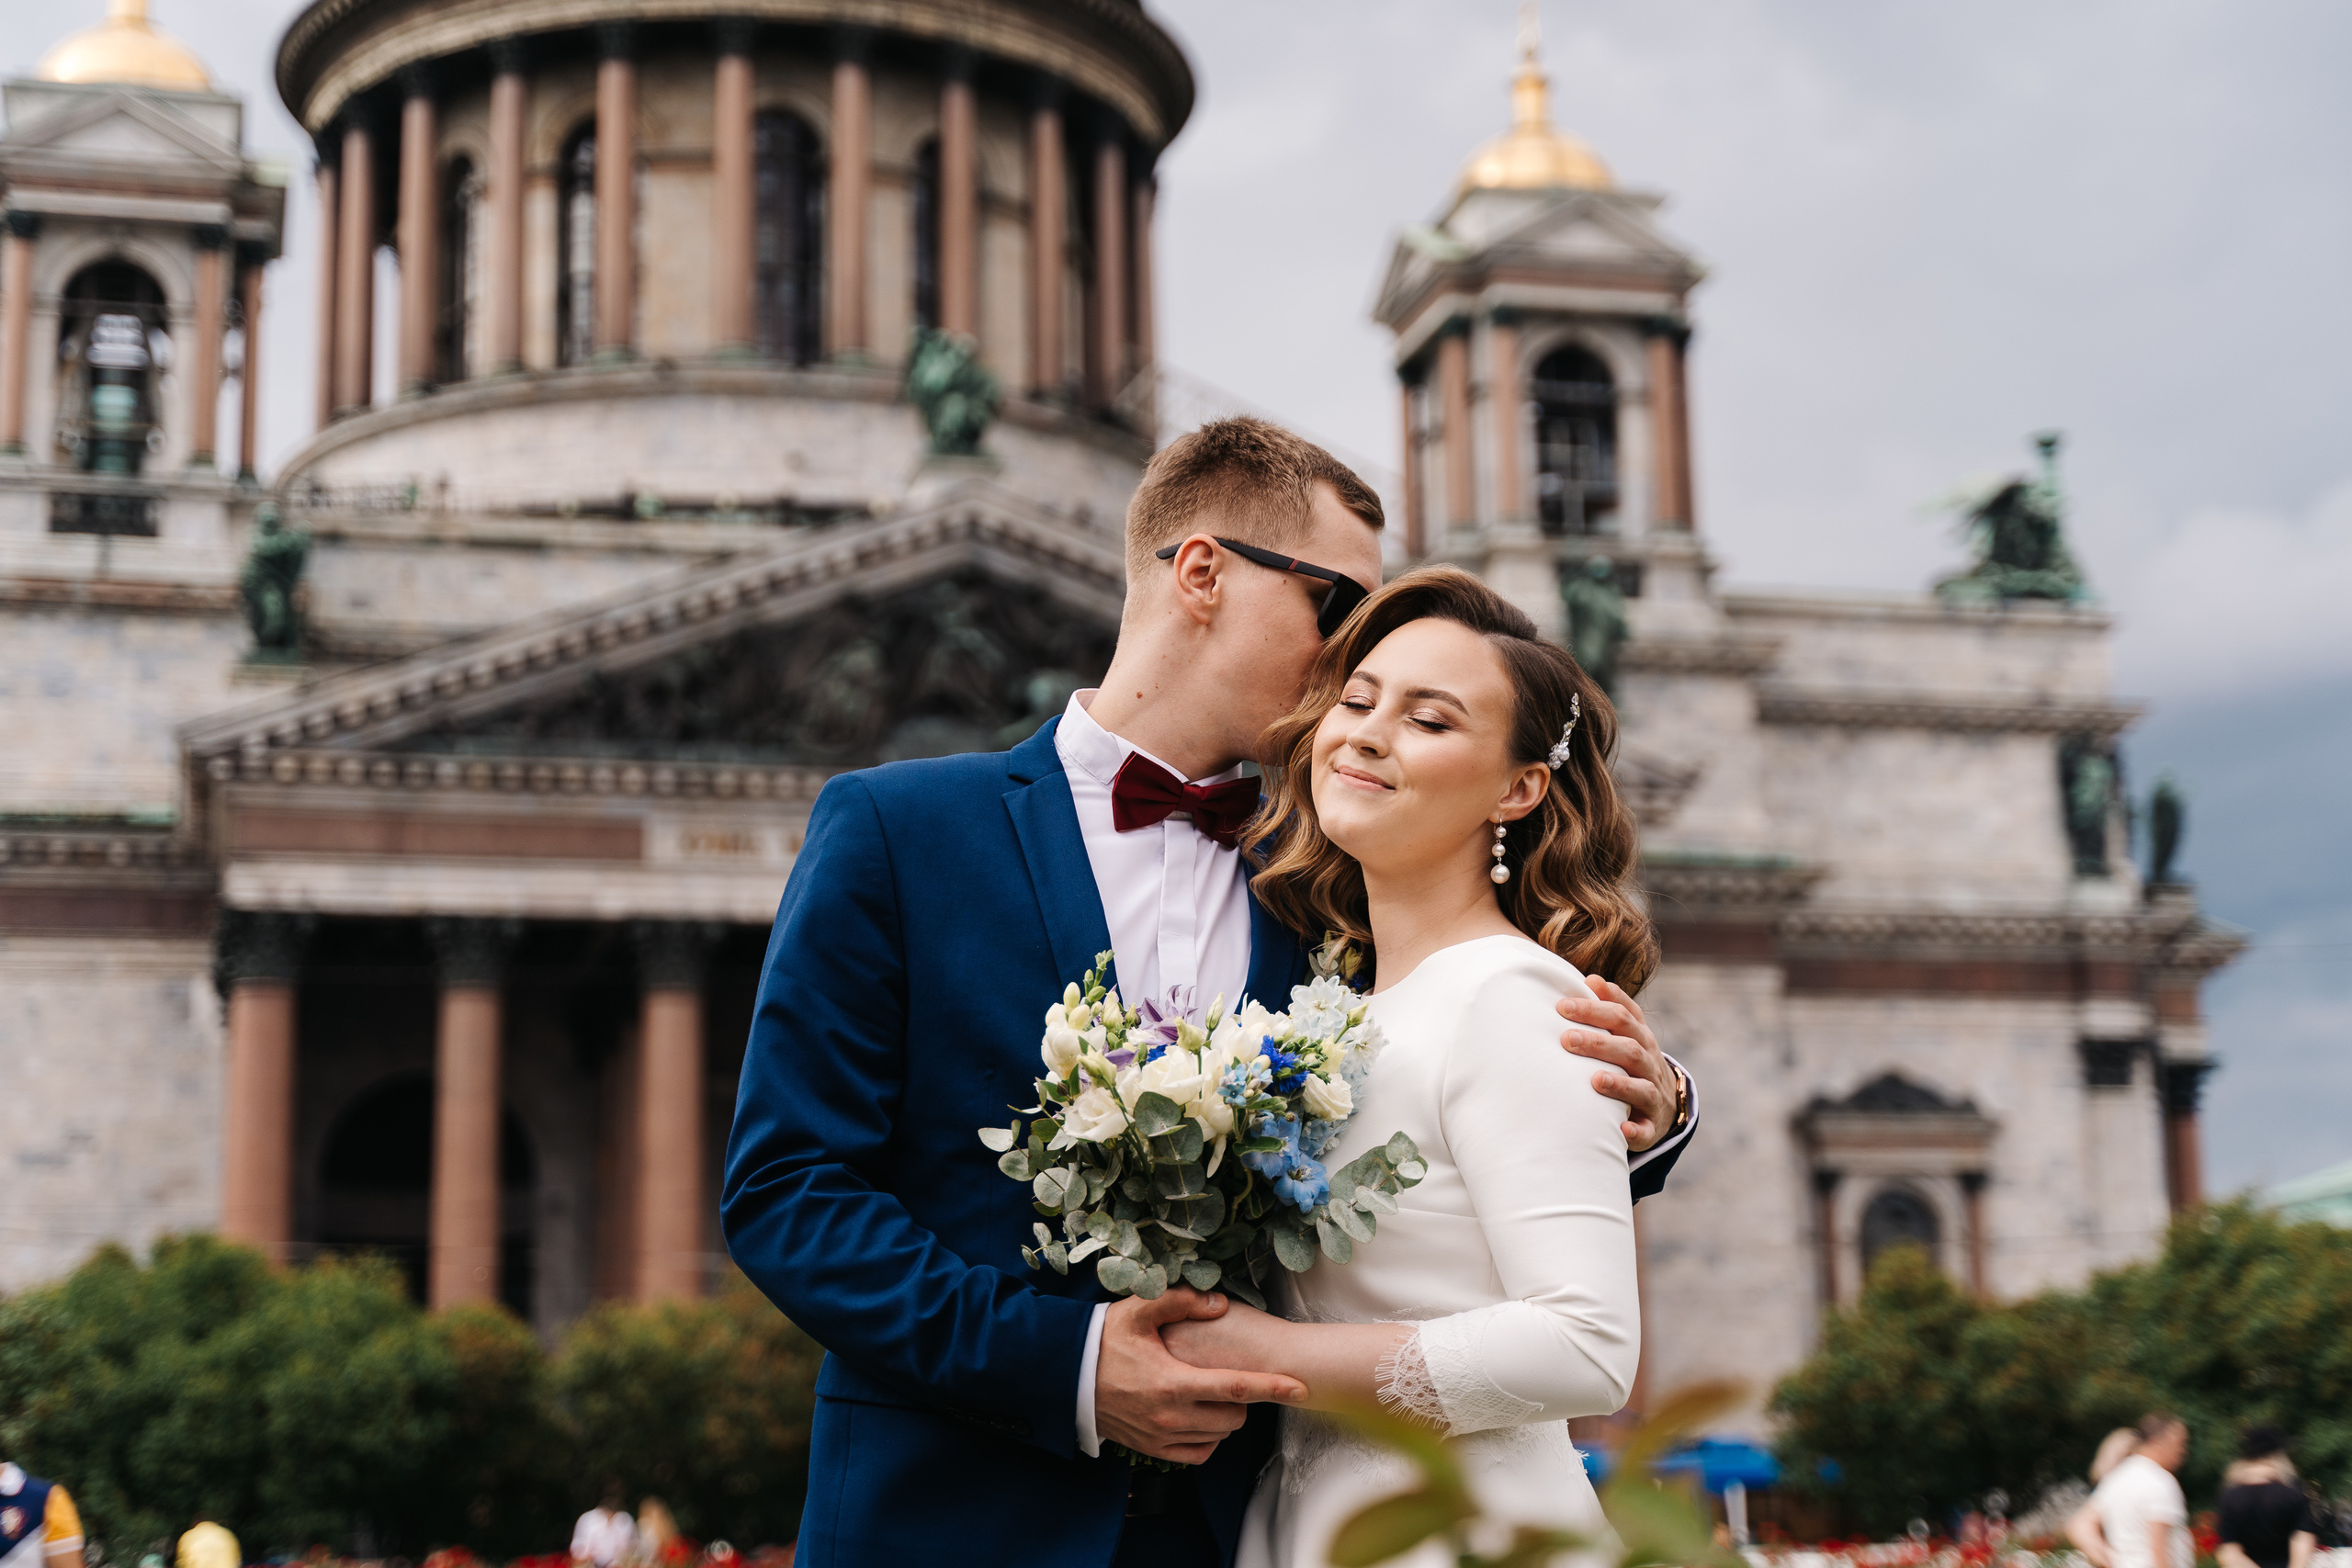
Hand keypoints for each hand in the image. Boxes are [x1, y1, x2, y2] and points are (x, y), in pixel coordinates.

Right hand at [1094, 1288, 1306, 1463]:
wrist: (1065, 1378)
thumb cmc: (1103, 1341)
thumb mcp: (1137, 1311)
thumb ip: (1181, 1302)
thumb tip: (1220, 1303)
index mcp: (1173, 1382)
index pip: (1236, 1387)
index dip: (1273, 1387)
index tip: (1301, 1387)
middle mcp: (1170, 1416)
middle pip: (1233, 1416)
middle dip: (1242, 1397)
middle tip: (1228, 1374)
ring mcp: (1161, 1437)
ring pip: (1219, 1436)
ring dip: (1225, 1416)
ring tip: (1209, 1391)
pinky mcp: (1151, 1451)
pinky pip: (1197, 1454)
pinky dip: (1207, 1438)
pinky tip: (1199, 1416)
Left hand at [1557, 977, 1680, 1151]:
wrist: (1662, 1104)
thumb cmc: (1630, 1061)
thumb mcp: (1626, 1033)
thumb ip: (1611, 1006)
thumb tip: (1591, 978)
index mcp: (1639, 1038)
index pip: (1622, 1017)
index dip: (1594, 1010)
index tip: (1562, 1006)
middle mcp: (1649, 1064)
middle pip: (1629, 1049)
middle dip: (1599, 1043)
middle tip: (1567, 1039)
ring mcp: (1653, 1095)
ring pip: (1641, 1088)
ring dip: (1619, 1084)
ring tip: (1594, 1080)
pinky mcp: (1651, 1126)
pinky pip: (1647, 1130)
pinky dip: (1635, 1130)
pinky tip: (1621, 1128)